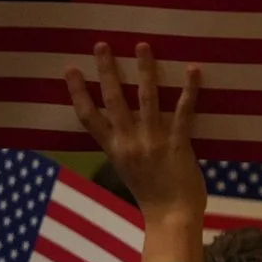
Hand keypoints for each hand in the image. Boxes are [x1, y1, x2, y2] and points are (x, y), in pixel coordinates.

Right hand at [63, 42, 205, 261]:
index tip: (69, 69)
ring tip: (143, 45)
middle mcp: (129, 142)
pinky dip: (189, 89)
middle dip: (106, 70)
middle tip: (101, 44)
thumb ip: (123, 147)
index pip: (88, 116)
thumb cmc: (153, 195)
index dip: (77, 91)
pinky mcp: (177, 144)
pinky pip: (183, 111)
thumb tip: (119, 128)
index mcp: (114, 149)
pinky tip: (193, 69)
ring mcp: (153, 141)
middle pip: (112, 99)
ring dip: (144, 70)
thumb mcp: (128, 170)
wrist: (172, 217)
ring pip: (146, 98)